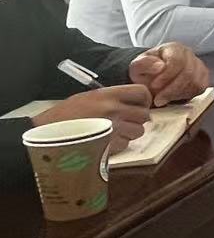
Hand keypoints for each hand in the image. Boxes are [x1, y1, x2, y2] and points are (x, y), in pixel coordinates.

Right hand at [34, 84, 152, 150]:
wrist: (45, 134)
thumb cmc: (63, 115)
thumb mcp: (87, 98)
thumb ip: (111, 99)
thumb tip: (131, 104)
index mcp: (108, 94)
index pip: (142, 92)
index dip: (144, 100)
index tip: (139, 106)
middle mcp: (114, 109)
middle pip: (144, 115)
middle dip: (137, 120)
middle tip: (125, 122)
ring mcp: (113, 128)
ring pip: (139, 131)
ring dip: (130, 134)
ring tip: (113, 133)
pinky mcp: (110, 145)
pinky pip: (126, 144)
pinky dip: (119, 145)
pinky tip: (105, 142)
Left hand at [129, 43, 208, 103]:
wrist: (153, 77)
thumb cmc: (146, 71)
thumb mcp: (137, 66)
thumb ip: (143, 64)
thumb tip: (160, 66)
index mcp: (174, 48)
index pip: (177, 60)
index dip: (167, 76)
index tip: (154, 86)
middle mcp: (190, 55)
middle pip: (188, 73)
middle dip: (171, 89)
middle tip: (157, 99)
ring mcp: (199, 66)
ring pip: (195, 82)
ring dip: (177, 94)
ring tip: (163, 99)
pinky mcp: (203, 79)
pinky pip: (199, 89)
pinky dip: (186, 96)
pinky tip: (173, 97)